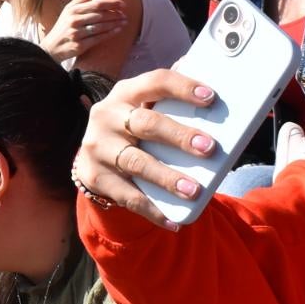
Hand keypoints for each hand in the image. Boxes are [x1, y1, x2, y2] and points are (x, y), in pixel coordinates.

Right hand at [45, 0, 128, 62]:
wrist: (52, 48)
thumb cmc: (62, 27)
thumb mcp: (67, 11)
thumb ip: (80, 0)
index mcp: (72, 11)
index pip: (96, 5)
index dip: (111, 4)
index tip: (122, 4)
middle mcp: (74, 21)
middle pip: (99, 15)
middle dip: (114, 14)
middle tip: (125, 14)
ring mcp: (77, 33)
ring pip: (100, 27)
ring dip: (114, 24)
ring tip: (125, 21)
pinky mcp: (79, 45)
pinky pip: (98, 38)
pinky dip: (109, 34)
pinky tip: (118, 30)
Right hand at [72, 67, 220, 223]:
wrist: (93, 157)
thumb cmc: (133, 128)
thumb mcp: (143, 107)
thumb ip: (169, 98)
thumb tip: (209, 87)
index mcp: (125, 93)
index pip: (155, 82)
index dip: (183, 88)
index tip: (211, 98)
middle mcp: (107, 116)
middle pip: (146, 123)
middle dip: (179, 136)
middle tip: (209, 148)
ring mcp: (98, 148)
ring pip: (136, 162)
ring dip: (166, 177)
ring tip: (193, 190)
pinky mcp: (95, 178)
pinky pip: (127, 196)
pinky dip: (152, 210)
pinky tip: (174, 221)